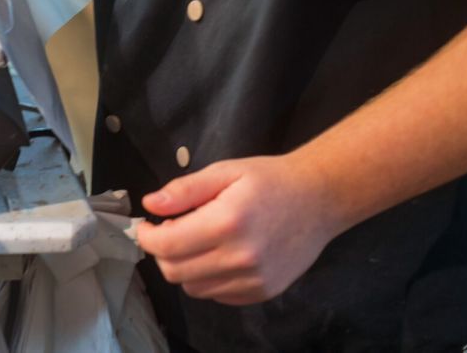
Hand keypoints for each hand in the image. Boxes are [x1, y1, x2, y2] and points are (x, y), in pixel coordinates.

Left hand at [135, 155, 342, 305]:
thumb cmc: (270, 180)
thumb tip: (150, 205)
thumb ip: (184, 190)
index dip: (146, 236)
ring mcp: (254, 279)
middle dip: (162, 251)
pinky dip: (208, 278)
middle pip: (175, 271)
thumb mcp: (224, 172)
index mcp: (227, 222)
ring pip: (193, 288)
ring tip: (198, 241)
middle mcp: (241, 257)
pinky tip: (218, 254)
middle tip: (172, 230)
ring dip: (185, 266)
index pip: (167, 245)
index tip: (146, 224)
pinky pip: (217, 295)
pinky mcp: (263, 291)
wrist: (319, 200)